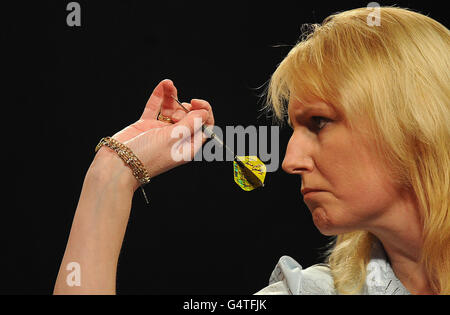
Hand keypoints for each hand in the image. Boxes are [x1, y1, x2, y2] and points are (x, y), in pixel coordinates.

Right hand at [92, 79, 214, 190]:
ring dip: (172, 97)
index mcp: (187, 146)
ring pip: (171, 110)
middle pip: (189, 117)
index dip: (204, 114)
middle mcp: (176, 138)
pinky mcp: (146, 125)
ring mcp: (161, 131)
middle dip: (186, 107)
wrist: (119, 163)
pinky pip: (155, 108)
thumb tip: (204, 113)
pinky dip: (159, 97)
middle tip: (178, 110)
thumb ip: (189, 124)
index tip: (198, 104)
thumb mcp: (173, 138)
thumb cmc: (147, 156)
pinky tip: (164, 85)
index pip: (204, 128)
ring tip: (169, 85)